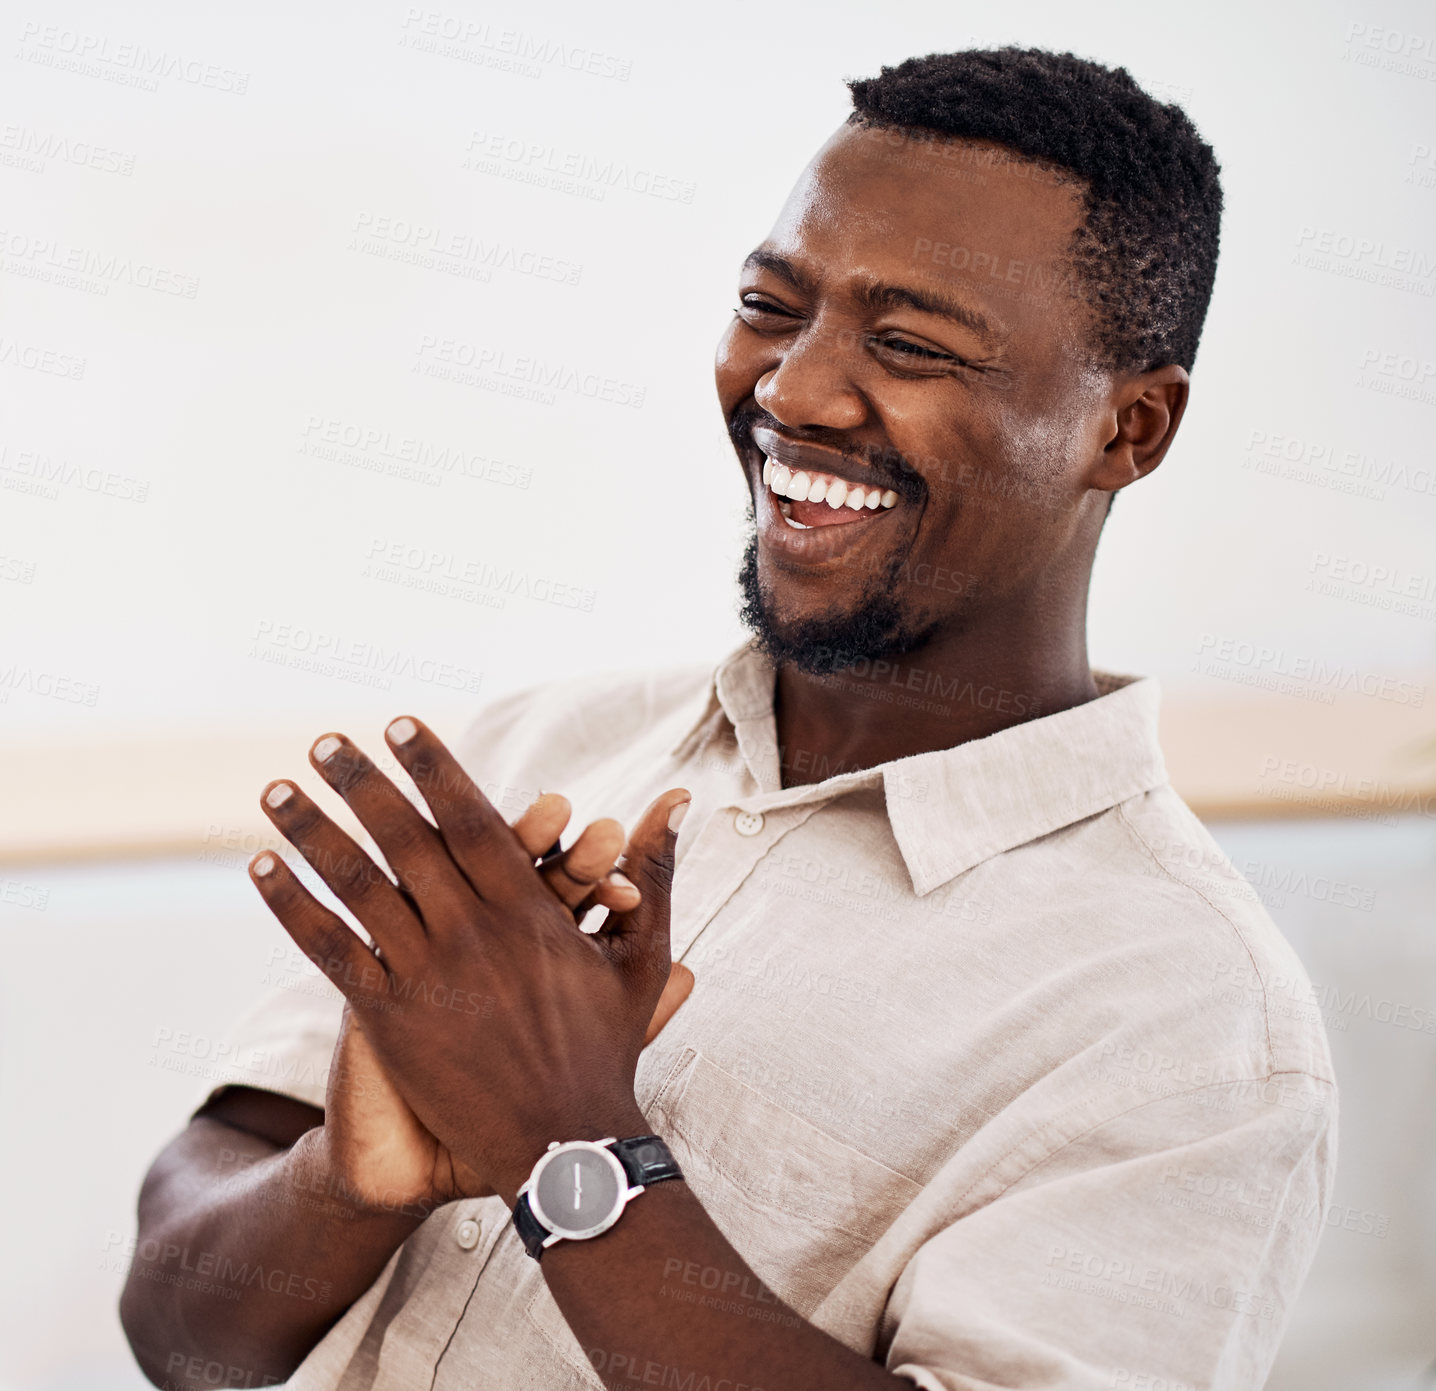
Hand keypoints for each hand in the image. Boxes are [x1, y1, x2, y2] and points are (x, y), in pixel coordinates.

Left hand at [250, 720, 690, 1203]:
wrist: (563, 1147)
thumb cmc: (605, 1049)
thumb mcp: (641, 957)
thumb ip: (653, 873)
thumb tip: (676, 801)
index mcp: (529, 909)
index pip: (472, 818)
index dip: (433, 767)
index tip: (398, 724)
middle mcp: (473, 930)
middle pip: (407, 838)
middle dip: (363, 782)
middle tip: (325, 739)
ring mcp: (427, 974)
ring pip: (360, 884)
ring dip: (315, 831)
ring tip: (276, 789)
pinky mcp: (390, 1018)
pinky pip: (331, 950)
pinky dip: (293, 907)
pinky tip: (262, 868)